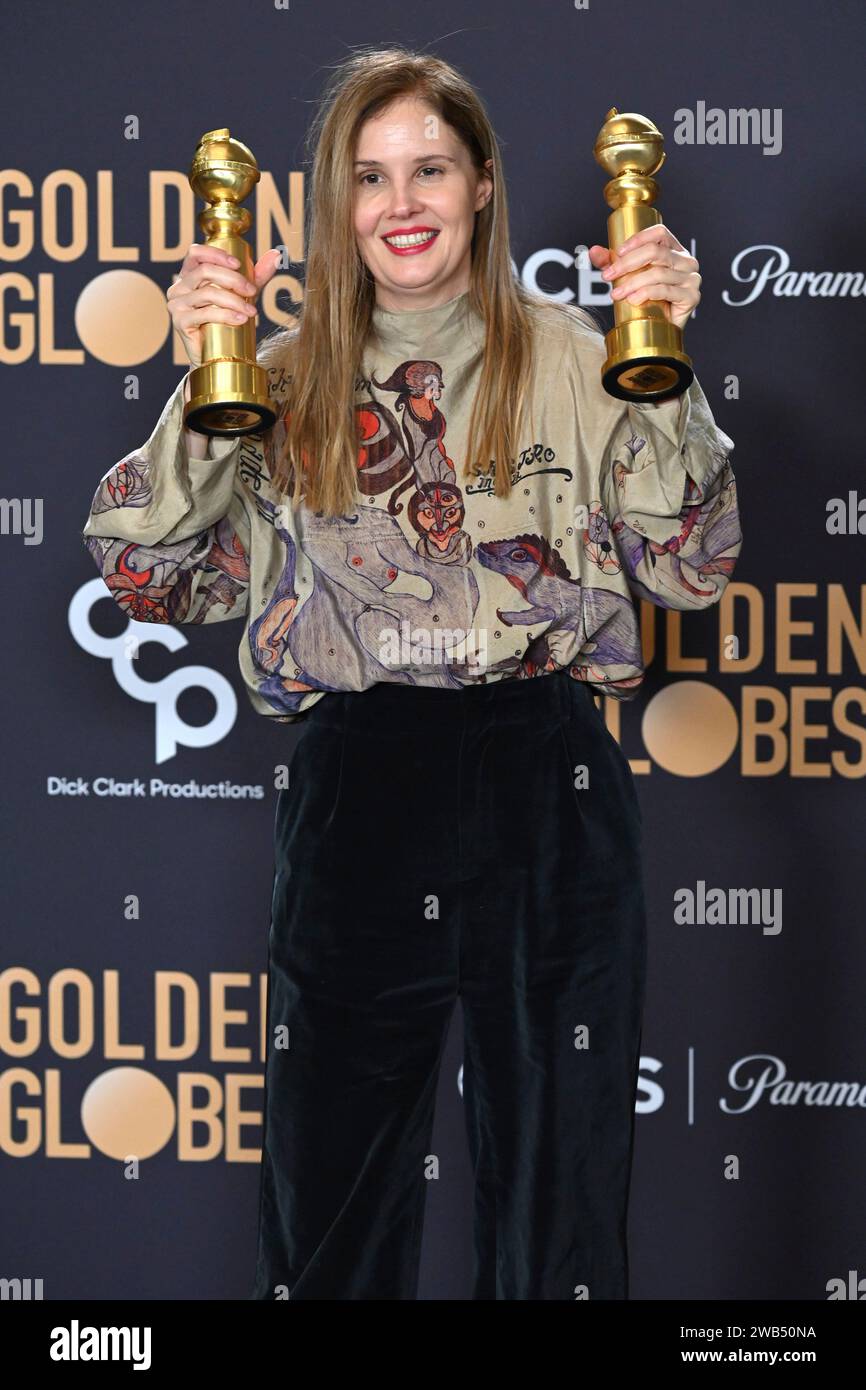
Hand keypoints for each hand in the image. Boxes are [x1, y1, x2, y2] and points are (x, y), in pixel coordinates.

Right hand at [167, 243, 281, 367]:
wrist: (216, 355)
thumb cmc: (227, 321)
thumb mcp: (243, 295)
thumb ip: (257, 275)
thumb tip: (276, 254)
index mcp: (189, 275)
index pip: (196, 253)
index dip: (216, 254)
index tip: (239, 264)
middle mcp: (179, 287)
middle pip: (205, 271)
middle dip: (233, 279)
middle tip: (253, 291)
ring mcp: (177, 304)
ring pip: (207, 293)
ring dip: (234, 301)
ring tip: (252, 312)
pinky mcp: (180, 321)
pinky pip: (204, 313)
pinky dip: (226, 315)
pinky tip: (241, 320)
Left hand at [587, 226, 700, 331]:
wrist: (659, 331)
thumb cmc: (647, 301)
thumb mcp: (626, 277)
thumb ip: (611, 263)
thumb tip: (593, 251)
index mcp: (674, 250)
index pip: (659, 233)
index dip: (638, 239)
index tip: (617, 252)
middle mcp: (687, 261)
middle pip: (656, 252)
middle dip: (627, 263)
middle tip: (609, 276)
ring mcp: (692, 278)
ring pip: (658, 273)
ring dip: (632, 283)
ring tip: (617, 294)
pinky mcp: (692, 297)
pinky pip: (666, 290)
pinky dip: (646, 293)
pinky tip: (633, 300)